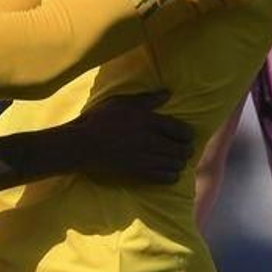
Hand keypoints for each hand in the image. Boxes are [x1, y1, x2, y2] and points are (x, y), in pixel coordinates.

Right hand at [67, 92, 192, 184]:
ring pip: (174, 164)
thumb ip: (147, 99)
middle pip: (180, 149)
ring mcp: (144, 158)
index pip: (179, 129)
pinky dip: (171, 176)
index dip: (188, 134)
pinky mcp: (137, 172)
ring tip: (178, 161)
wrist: (82, 145)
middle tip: (187, 149)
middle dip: (187, 149)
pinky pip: (162, 178)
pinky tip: (171, 173)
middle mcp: (150, 140)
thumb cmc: (100, 119)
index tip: (189, 135)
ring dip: (180, 163)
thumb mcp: (122, 102)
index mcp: (148, 121)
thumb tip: (168, 94)